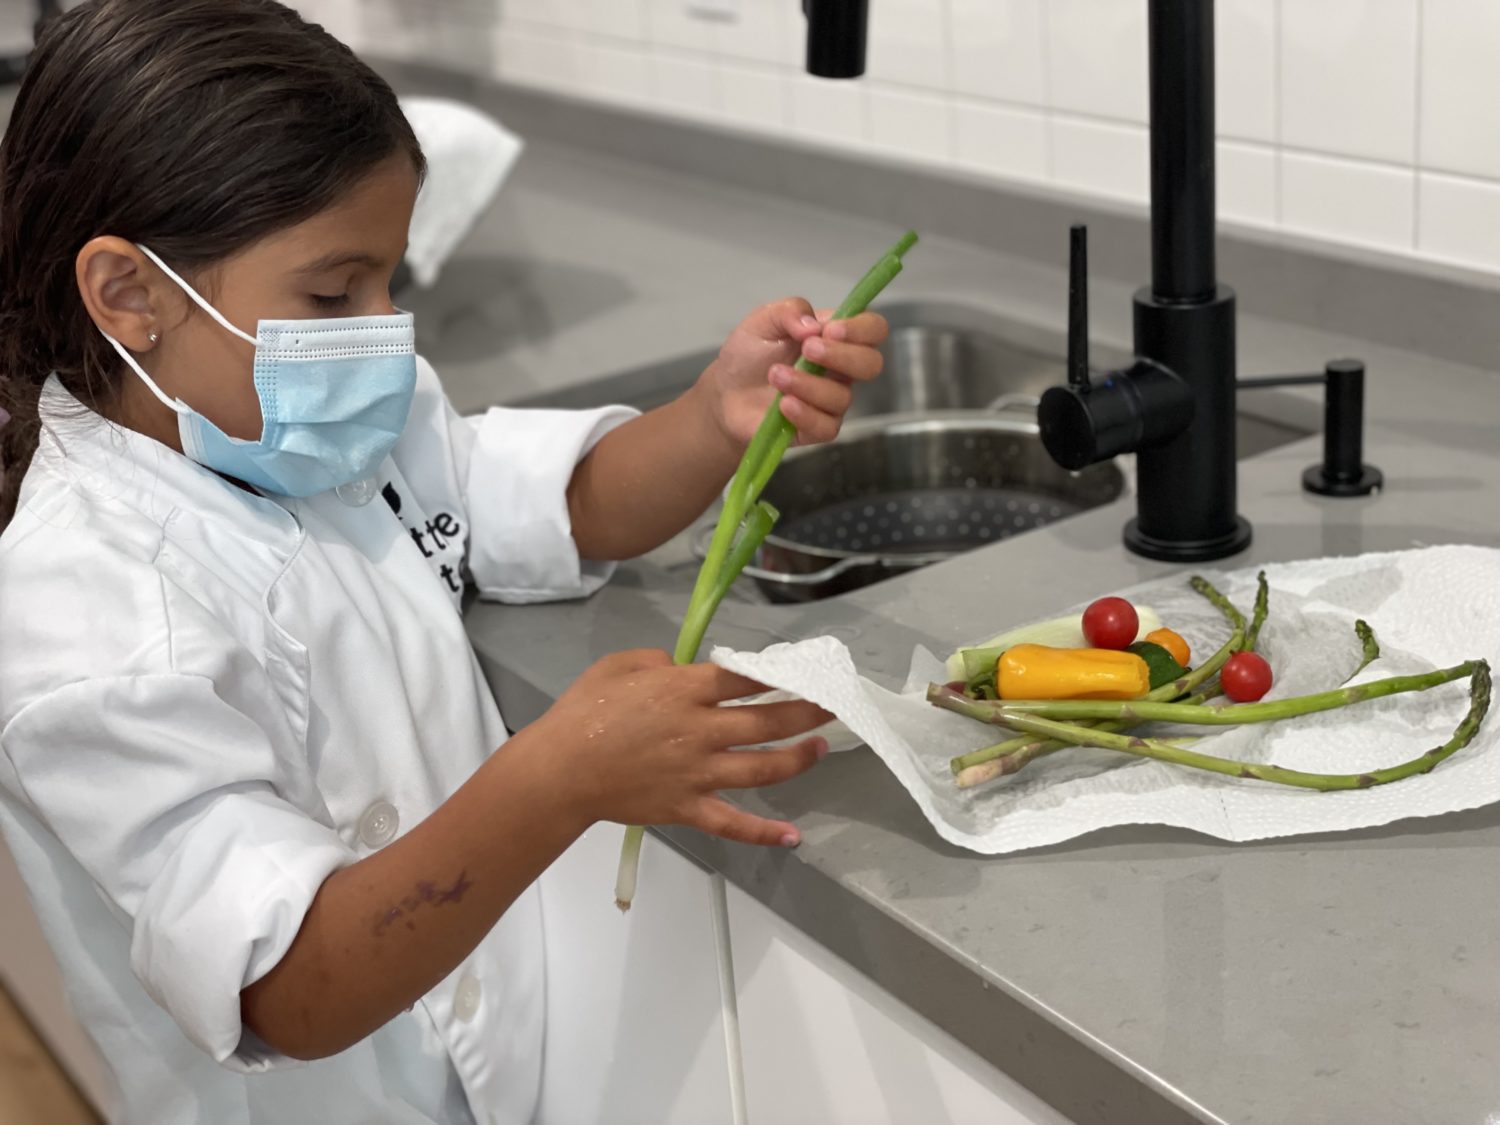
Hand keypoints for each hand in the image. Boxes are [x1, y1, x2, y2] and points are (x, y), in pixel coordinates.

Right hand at [531, 649, 830, 845]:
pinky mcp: (689, 808)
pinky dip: (765, 833)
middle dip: (806, 710)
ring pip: (763, 768)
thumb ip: (656, 660)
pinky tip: (794, 836)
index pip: (745, 678)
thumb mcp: (618, 665)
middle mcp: (701, 731)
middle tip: (833, 704)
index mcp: (684, 690)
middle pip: (767, 720)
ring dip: (799, 758)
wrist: (559, 771)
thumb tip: (683, 668)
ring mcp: (698, 774)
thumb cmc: (583, 712)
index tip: (805, 669)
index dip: (780, 673)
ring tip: (821, 747)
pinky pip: (733, 824)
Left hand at [699, 297, 888, 448]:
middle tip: (807, 350)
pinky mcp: (818, 428)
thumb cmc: (749, 354)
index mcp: (835, 337)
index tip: (830, 330)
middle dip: (842, 356)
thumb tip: (813, 325)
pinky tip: (783, 405)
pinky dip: (805, 414)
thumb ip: (789, 311)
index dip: (860, 329)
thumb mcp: (762, 320)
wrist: (726, 392)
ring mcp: (831, 400)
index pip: (872, 329)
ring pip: (842, 396)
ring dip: (808, 384)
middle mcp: (841, 368)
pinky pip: (827, 426)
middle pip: (871, 364)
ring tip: (775, 375)